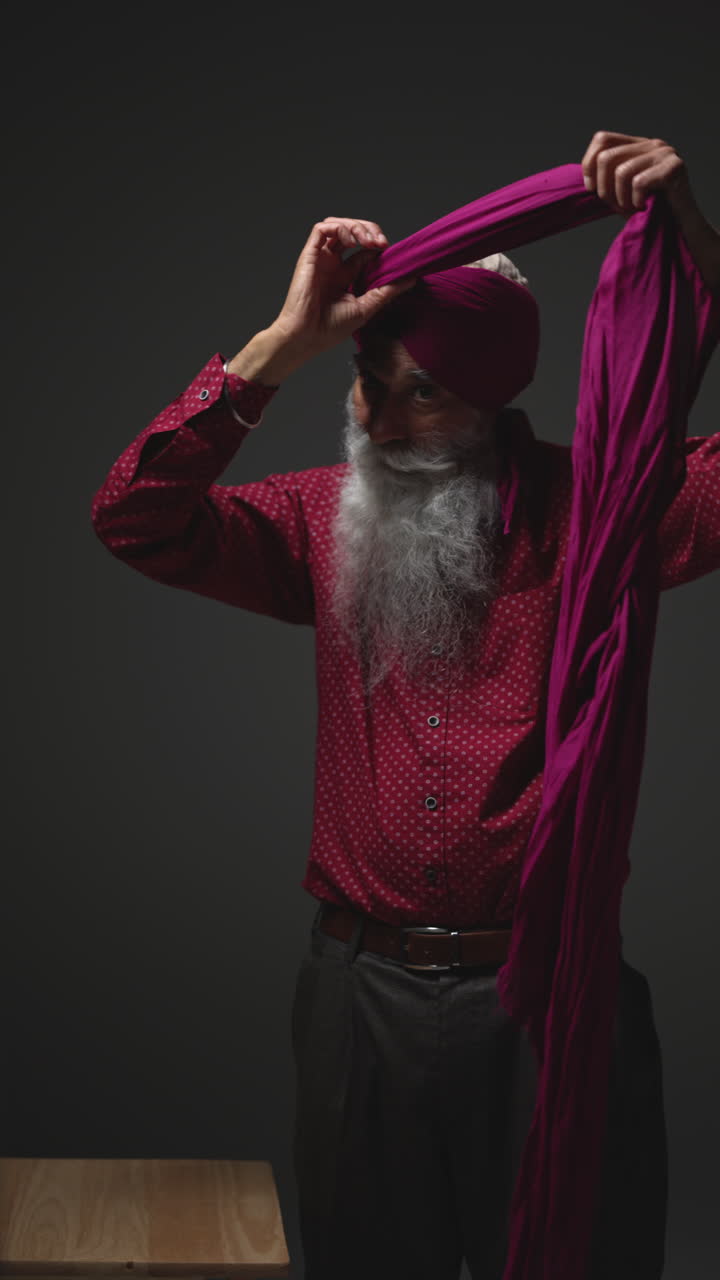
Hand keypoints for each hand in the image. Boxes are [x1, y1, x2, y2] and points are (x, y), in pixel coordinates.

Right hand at [269, 217, 416, 359]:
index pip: (365, 251)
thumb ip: (387, 291)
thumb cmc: (329, 328)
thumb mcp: (367, 307)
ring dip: (356, 226)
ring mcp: (321, 259)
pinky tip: (352, 241)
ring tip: (368, 240)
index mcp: (345, 276)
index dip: (378, 246)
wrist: (306, 337)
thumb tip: (412, 278)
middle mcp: (333, 264)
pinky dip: (339, 228)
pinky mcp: (309, 256)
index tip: (390, 253)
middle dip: (370, 231)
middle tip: (381, 243)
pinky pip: (321, 229)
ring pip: (338, 226)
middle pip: (353, 233)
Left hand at [580, 130, 695, 218]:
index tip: (592, 188)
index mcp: (637, 145)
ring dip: (621, 199)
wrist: (679, 228)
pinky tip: (644, 207)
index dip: (589, 164)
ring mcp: (664, 153)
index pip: (602, 140)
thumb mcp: (620, 192)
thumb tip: (586, 176)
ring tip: (632, 208)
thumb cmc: (648, 211)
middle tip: (617, 205)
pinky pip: (639, 182)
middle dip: (604, 189)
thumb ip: (606, 179)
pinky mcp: (674, 167)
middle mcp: (651, 144)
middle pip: (606, 157)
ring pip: (621, 172)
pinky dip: (636, 201)